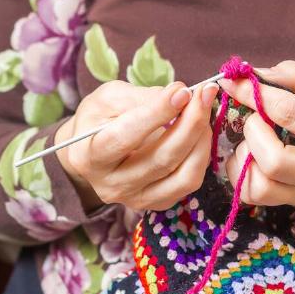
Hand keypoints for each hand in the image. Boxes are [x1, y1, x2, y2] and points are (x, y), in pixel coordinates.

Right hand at [56, 80, 217, 210]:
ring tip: (204, 110)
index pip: (126, 137)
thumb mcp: (107, 98)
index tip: (182, 90)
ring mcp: (136, 199)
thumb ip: (139, 97)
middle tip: (205, 94)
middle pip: (162, 159)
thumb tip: (178, 96)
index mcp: (90, 156)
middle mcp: (112, 185)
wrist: (90, 152)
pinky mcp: (157, 203)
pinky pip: (189, 182)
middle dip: (190, 123)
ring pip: (183, 177)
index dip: (157, 113)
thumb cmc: (97, 119)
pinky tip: (199, 132)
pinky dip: (201, 154)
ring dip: (201, 139)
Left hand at [220, 60, 294, 209]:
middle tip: (256, 118)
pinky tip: (253, 156)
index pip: (289, 113)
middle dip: (252, 131)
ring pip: (259, 185)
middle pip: (273, 160)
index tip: (235, 82)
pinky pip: (254, 195)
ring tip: (256, 139)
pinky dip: (242, 174)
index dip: (255, 94)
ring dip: (245, 156)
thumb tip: (255, 75)